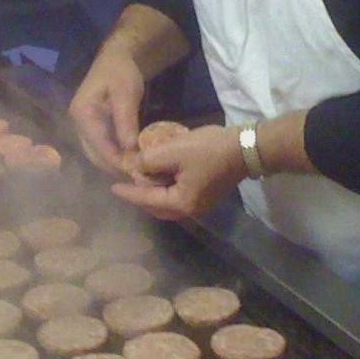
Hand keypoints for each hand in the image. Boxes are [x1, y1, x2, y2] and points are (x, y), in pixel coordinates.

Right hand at [68, 46, 145, 177]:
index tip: (135, 172)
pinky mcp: (90, 129)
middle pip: (94, 155)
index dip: (116, 161)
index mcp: (82, 113)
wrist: (115, 59)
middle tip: (138, 178)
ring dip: (114, 165)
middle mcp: (77, 124)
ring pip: (96, 155)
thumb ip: (126, 120)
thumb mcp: (126, 92)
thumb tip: (129, 149)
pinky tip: (129, 163)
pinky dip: (113, 158)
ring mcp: (82, 127)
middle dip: (115, 168)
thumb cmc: (120, 72)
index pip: (98, 145)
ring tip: (135, 174)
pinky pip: (100, 149)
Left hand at [110, 124, 248, 221]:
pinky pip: (179, 198)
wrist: (246, 148)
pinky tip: (161, 177)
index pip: (147, 200)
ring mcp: (201, 205)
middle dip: (141, 198)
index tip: (112, 188)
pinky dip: (166, 191)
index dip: (129, 192)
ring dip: (153, 194)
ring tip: (141, 180)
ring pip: (168, 205)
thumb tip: (136, 166)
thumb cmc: (208, 149)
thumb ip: (148, 160)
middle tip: (126, 185)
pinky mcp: (207, 196)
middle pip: (158, 208)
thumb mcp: (173, 150)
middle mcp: (191, 210)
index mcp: (181, 203)